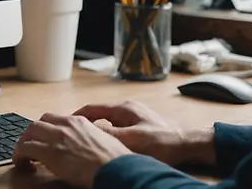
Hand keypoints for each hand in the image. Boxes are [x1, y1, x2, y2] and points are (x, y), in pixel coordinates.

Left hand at [13, 113, 131, 188]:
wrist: (116, 169)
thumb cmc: (116, 160)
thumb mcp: (105, 140)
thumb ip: (93, 136)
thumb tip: (90, 143)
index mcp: (80, 122)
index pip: (55, 119)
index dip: (46, 128)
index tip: (45, 138)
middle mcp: (65, 125)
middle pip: (38, 123)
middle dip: (32, 134)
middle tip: (30, 145)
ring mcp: (56, 138)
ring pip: (29, 133)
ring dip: (24, 143)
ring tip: (23, 156)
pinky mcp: (49, 152)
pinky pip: (25, 149)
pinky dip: (20, 156)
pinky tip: (22, 164)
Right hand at [73, 100, 213, 165]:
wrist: (187, 144)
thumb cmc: (162, 142)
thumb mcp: (132, 140)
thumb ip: (109, 135)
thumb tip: (87, 132)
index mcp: (122, 108)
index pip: (91, 108)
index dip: (76, 116)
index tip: (64, 124)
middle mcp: (126, 108)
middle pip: (98, 114)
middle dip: (84, 123)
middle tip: (73, 134)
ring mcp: (133, 115)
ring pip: (107, 121)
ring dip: (97, 130)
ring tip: (88, 141)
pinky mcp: (139, 123)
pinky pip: (117, 126)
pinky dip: (108, 133)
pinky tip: (107, 144)